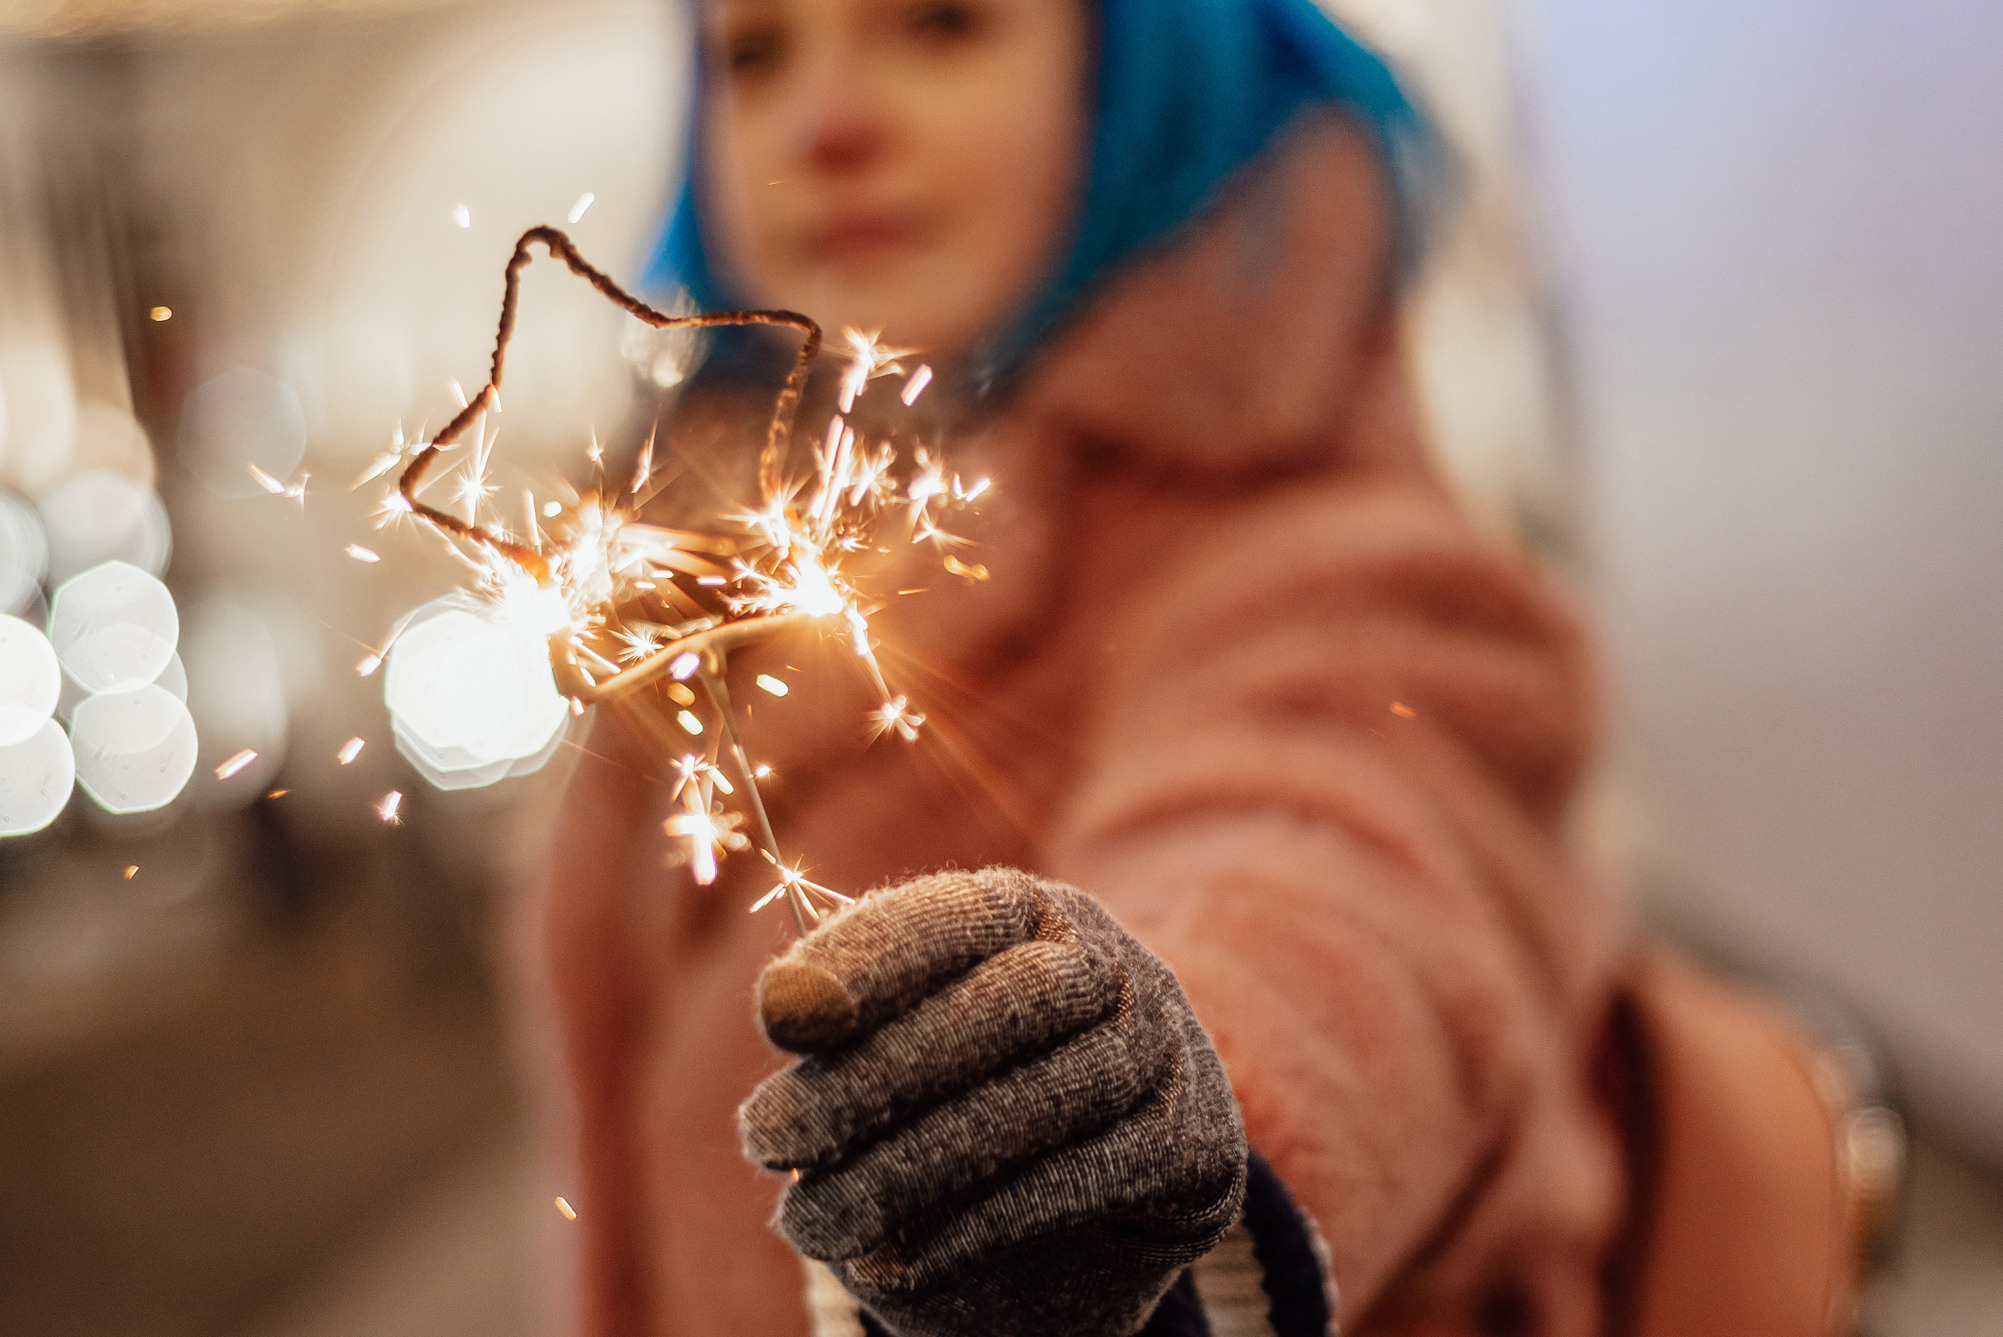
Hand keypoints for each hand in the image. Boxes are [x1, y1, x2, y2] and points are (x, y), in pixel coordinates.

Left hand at [739, 868, 1246, 1336]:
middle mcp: (1107, 965)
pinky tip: (896, 1259)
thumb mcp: (905, 1043)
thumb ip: (850, 1027)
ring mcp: (1163, 1050)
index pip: (954, 913)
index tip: (775, 1017)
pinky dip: (981, 1222)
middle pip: (1005, 1004)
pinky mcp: (1195, 1145)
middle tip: (765, 1139)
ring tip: (813, 1222)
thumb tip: (787, 1007)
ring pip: (1042, 1099)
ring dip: (912, 1168)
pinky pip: (1082, 1179)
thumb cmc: (968, 1092)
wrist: (1107, 1186)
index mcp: (1028, 911)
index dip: (867, 958)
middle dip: (874, 1074)